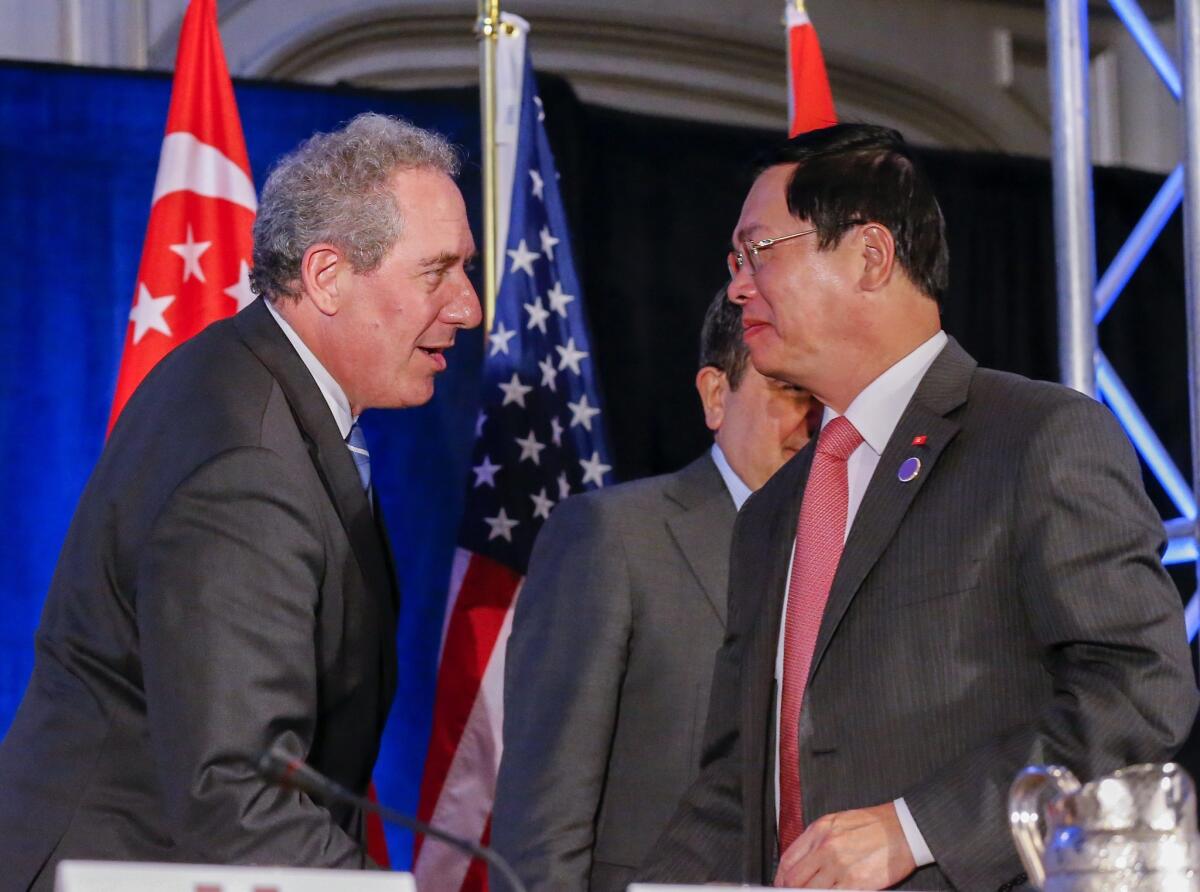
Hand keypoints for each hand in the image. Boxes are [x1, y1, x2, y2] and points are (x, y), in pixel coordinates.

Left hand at [773, 802, 915, 889]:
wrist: (904, 829)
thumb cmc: (874, 825)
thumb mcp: (838, 822)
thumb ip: (817, 840)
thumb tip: (801, 862)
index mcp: (820, 830)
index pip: (788, 859)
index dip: (781, 877)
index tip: (781, 884)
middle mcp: (826, 847)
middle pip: (795, 879)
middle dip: (791, 889)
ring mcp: (840, 867)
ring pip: (811, 891)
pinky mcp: (856, 883)